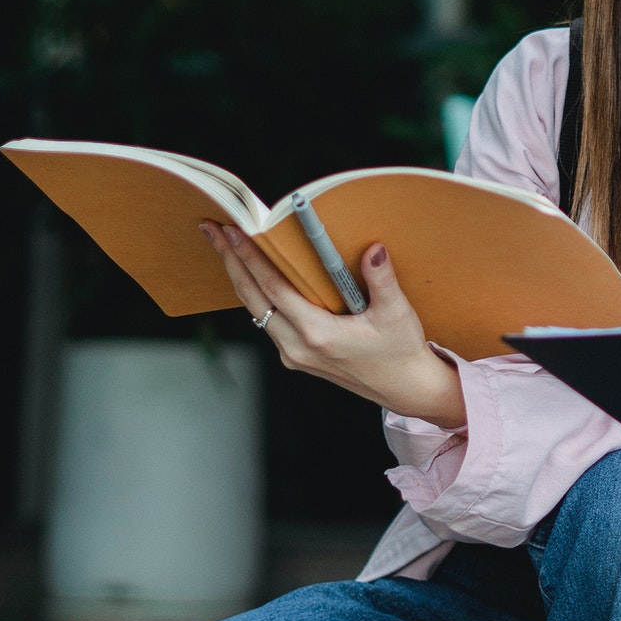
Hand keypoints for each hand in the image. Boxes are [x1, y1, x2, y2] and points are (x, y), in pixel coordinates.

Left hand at [203, 223, 464, 426]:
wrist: (405, 388)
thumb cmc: (401, 352)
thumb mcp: (397, 313)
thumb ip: (382, 280)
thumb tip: (373, 250)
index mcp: (318, 334)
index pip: (273, 289)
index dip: (250, 258)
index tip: (234, 232)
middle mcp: (298, 347)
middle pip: (252, 299)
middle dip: (231, 262)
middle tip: (215, 232)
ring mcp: (294, 355)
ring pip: (256, 311)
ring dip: (241, 278)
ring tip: (230, 249)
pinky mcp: (297, 357)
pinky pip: (268, 322)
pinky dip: (258, 296)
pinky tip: (256, 279)